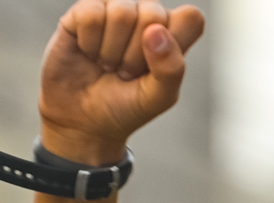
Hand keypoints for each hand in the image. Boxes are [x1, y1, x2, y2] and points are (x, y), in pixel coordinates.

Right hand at [38, 2, 206, 164]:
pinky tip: (89, 53)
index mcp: (172, 34)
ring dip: (111, 51)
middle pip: (153, 14)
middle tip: (126, 72)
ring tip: (108, 64)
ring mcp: (115, 9)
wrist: (82, 121)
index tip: (156, 68)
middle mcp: (145, 16)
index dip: (175, 43)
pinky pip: (91, 15)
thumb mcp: (157, 99)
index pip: (190, 18)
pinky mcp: (84, 10)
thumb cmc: (124, 107)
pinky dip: (89, 43)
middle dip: (136, 54)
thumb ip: (171, 69)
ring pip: (122, 12)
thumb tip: (156, 31)